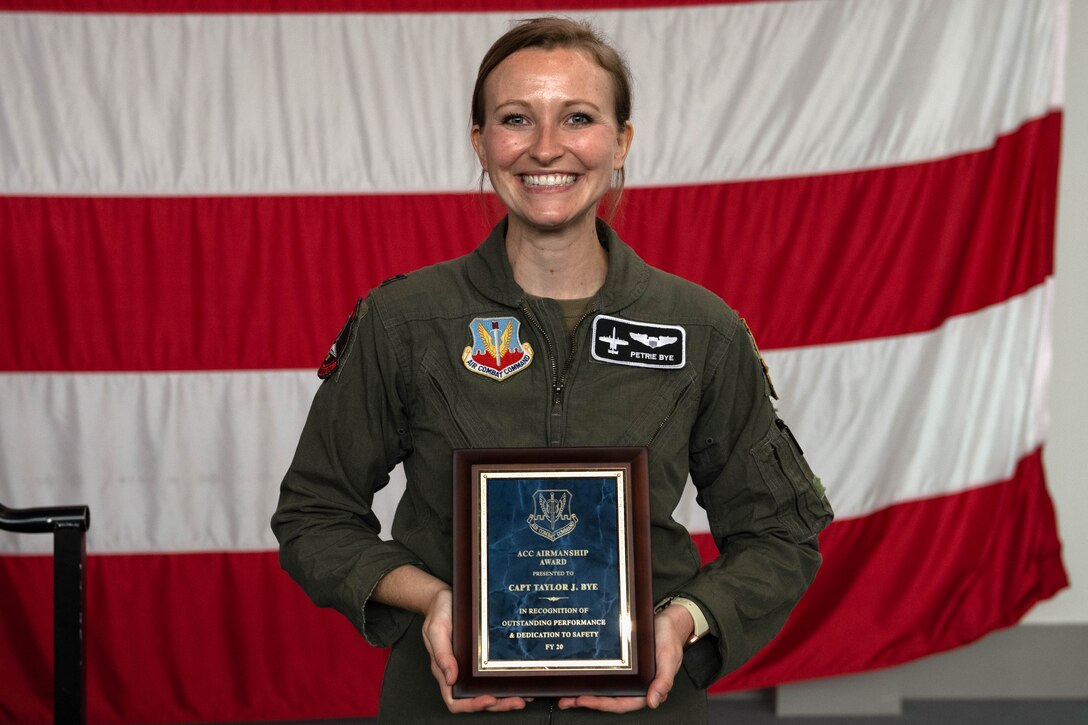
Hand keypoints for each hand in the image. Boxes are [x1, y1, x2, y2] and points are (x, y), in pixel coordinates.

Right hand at [420, 586, 529, 713]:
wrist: (446, 596)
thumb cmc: (438, 612)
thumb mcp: (436, 630)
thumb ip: (441, 654)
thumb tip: (450, 678)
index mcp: (445, 670)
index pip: (455, 699)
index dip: (472, 705)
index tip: (489, 699)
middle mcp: (460, 672)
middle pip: (477, 699)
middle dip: (498, 704)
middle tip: (516, 701)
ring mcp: (472, 666)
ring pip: (489, 690)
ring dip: (506, 696)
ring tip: (523, 696)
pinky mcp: (482, 656)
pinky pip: (495, 673)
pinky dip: (508, 681)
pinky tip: (521, 680)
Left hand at [557, 602, 693, 712]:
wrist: (669, 620)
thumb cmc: (669, 640)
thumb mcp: (669, 659)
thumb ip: (663, 681)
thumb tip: (653, 702)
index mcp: (646, 688)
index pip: (621, 703)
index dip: (601, 704)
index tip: (583, 700)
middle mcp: (635, 684)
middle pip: (608, 699)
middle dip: (587, 701)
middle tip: (567, 700)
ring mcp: (627, 674)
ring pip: (604, 688)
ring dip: (586, 692)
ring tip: (566, 694)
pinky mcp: (621, 663)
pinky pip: (606, 673)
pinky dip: (592, 677)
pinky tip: (580, 676)